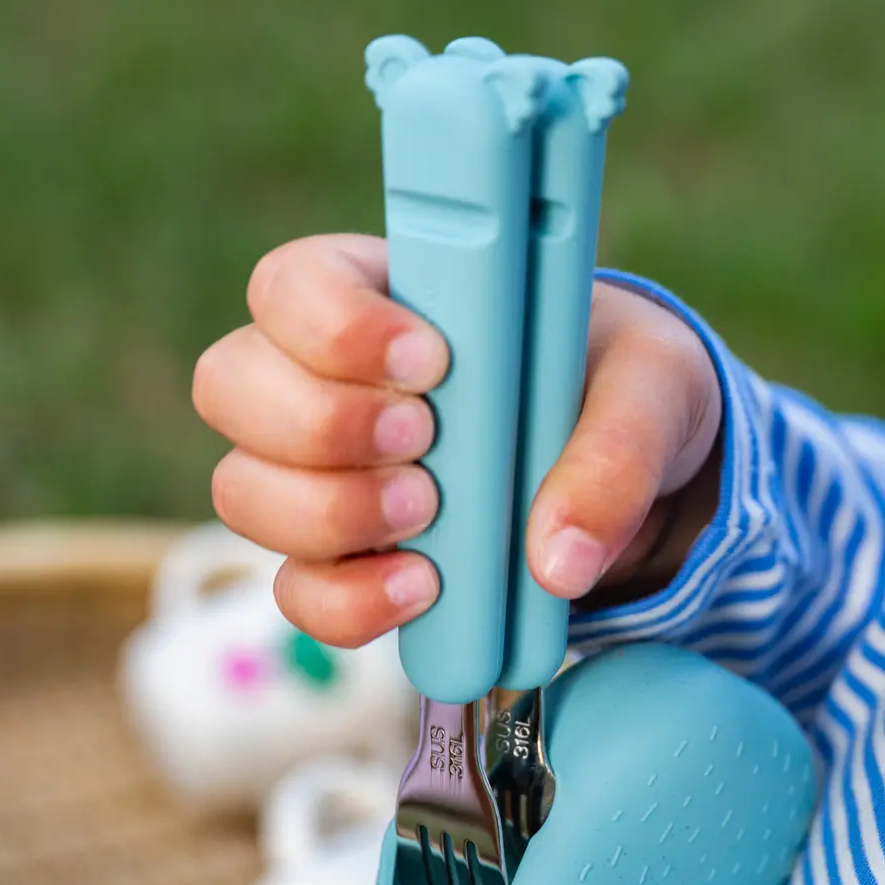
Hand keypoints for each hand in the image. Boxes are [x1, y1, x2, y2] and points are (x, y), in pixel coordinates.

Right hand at [193, 234, 722, 646]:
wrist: (642, 475)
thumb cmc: (624, 389)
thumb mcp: (653, 390)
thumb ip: (617, 452)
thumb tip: (555, 559)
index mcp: (389, 292)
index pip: (292, 283)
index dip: (333, 323)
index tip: (431, 362)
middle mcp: (328, 378)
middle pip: (231, 385)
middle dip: (322, 426)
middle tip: (426, 445)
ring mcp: (324, 475)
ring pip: (243, 490)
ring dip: (329, 515)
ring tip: (429, 518)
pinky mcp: (349, 560)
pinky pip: (299, 590)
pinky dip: (350, 601)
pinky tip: (425, 591)